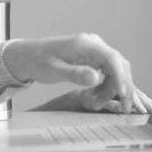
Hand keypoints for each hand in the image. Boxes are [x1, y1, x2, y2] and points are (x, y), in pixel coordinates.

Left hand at [2, 34, 143, 113]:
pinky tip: (95, 96)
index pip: (112, 59)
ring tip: (95, 103)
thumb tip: (96, 77)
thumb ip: (75, 74)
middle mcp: (94, 44)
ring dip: (112, 89)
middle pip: (119, 65)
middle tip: (122, 108)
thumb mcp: (53, 70)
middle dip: (122, 87)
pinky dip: (106, 86)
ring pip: (115, 70)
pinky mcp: (93, 57)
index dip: (121, 78)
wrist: (28, 56)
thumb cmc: (37, 61)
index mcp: (85, 44)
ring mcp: (95, 50)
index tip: (123, 95)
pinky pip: (108, 72)